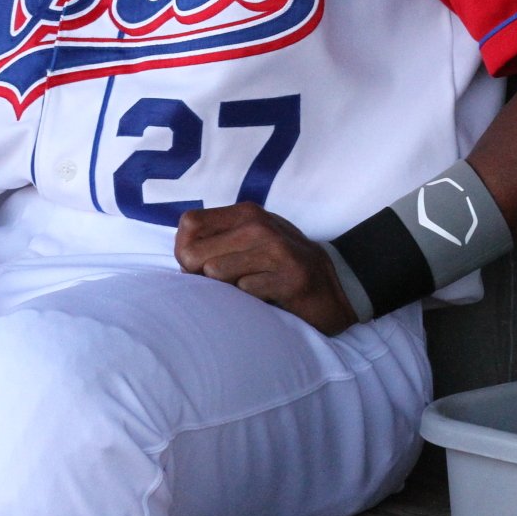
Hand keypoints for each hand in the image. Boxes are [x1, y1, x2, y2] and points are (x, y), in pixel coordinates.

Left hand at [174, 202, 358, 335]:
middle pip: (194, 254)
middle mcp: (259, 225)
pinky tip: (268, 298)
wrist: (335, 288)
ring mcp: (276, 250)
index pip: (189, 224)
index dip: (185, 251)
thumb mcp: (251, 243)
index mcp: (246, 213)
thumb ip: (217, 242)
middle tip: (228, 284)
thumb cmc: (283, 268)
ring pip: (216, 274)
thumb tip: (180, 256)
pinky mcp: (289, 277)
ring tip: (251, 290)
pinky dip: (251, 302)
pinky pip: (245, 292)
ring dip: (228, 290)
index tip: (200, 267)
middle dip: (200, 277)